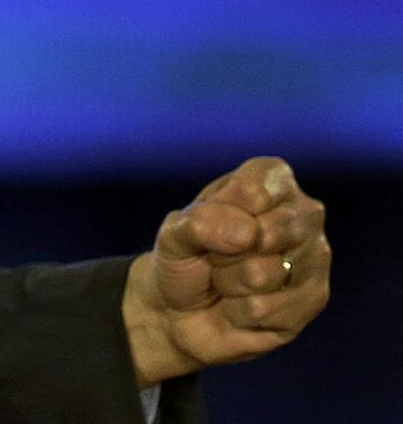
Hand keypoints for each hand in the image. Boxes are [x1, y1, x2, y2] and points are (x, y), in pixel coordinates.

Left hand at [121, 156, 329, 386]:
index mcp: (270, 178)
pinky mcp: (315, 298)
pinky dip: (238, 311)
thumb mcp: (174, 233)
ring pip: (262, 274)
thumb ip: (201, 222)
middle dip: (224, 254)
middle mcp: (303, 212)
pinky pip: (264, 308)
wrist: (184, 311)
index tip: (208, 226)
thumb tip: (249, 234)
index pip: (251, 193)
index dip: (216, 217)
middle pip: (263, 234)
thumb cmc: (184, 259)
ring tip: (229, 281)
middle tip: (217, 257)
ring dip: (229, 284)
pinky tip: (242, 306)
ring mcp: (315, 256)